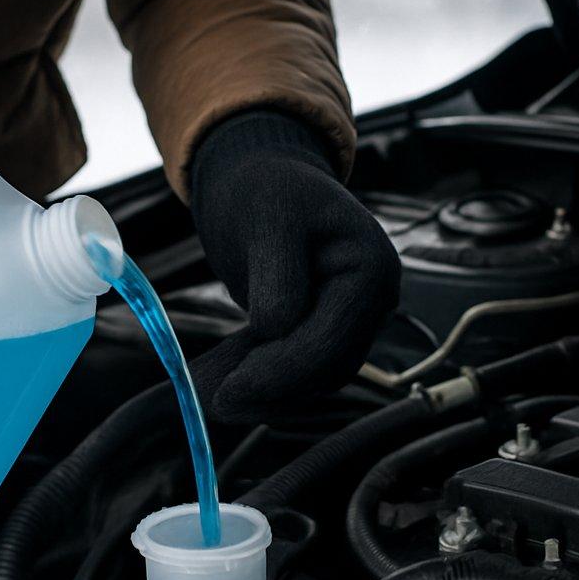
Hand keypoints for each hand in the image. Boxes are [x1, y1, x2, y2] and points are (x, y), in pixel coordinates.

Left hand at [189, 111, 399, 422]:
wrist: (262, 179)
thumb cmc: (267, 189)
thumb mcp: (269, 218)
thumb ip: (278, 276)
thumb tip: (275, 331)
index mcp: (371, 270)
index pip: (330, 343)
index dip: (280, 373)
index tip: (228, 391)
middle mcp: (374, 301)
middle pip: (326, 368)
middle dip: (267, 390)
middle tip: (208, 400)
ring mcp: (353, 319)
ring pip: (311, 379)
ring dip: (260, 392)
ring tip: (204, 389)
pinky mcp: (326, 330)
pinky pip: (297, 370)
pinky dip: (258, 378)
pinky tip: (217, 377)